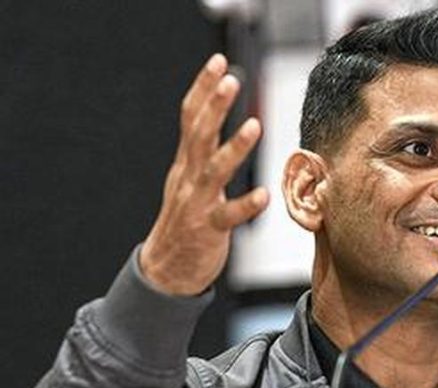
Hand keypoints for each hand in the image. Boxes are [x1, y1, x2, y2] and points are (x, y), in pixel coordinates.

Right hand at [140, 54, 267, 295]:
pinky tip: (264, 196)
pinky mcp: (209, 230)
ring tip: (254, 126)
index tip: (219, 62)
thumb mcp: (189, 180)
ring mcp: (197, 203)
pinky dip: (246, 205)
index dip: (203, 90)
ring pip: (215, 171)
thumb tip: (212, 121)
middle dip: (214, 105)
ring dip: (235, 148)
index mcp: (186, 164)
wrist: (167, 269)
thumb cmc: (186, 221)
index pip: (192, 118)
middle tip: (230, 79)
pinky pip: (229, 216)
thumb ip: (202, 153)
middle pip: (199, 135)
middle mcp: (189, 178)